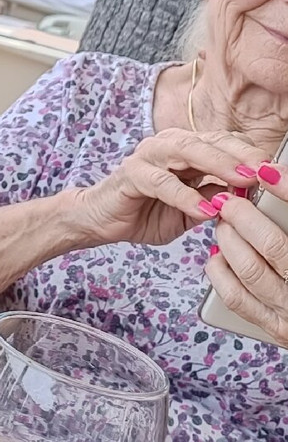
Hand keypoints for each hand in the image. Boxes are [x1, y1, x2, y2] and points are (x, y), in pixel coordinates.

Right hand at [74, 129, 263, 245]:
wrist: (101, 220)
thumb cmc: (146, 210)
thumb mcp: (192, 207)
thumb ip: (215, 195)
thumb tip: (248, 192)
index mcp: (186, 149)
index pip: (225, 142)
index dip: (252, 156)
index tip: (277, 175)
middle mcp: (167, 145)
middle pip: (210, 141)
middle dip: (242, 156)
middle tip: (267, 172)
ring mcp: (147, 156)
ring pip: (187, 151)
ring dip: (217, 165)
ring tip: (242, 181)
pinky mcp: (130, 174)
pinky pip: (161, 182)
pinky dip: (184, 195)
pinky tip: (203, 209)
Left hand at [207, 163, 287, 345]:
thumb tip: (270, 173)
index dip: (286, 191)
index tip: (264, 170)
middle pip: (273, 246)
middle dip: (246, 217)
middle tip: (232, 199)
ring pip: (250, 270)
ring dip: (230, 239)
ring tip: (225, 222)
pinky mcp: (275, 328)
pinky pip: (235, 296)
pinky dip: (221, 269)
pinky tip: (219, 252)